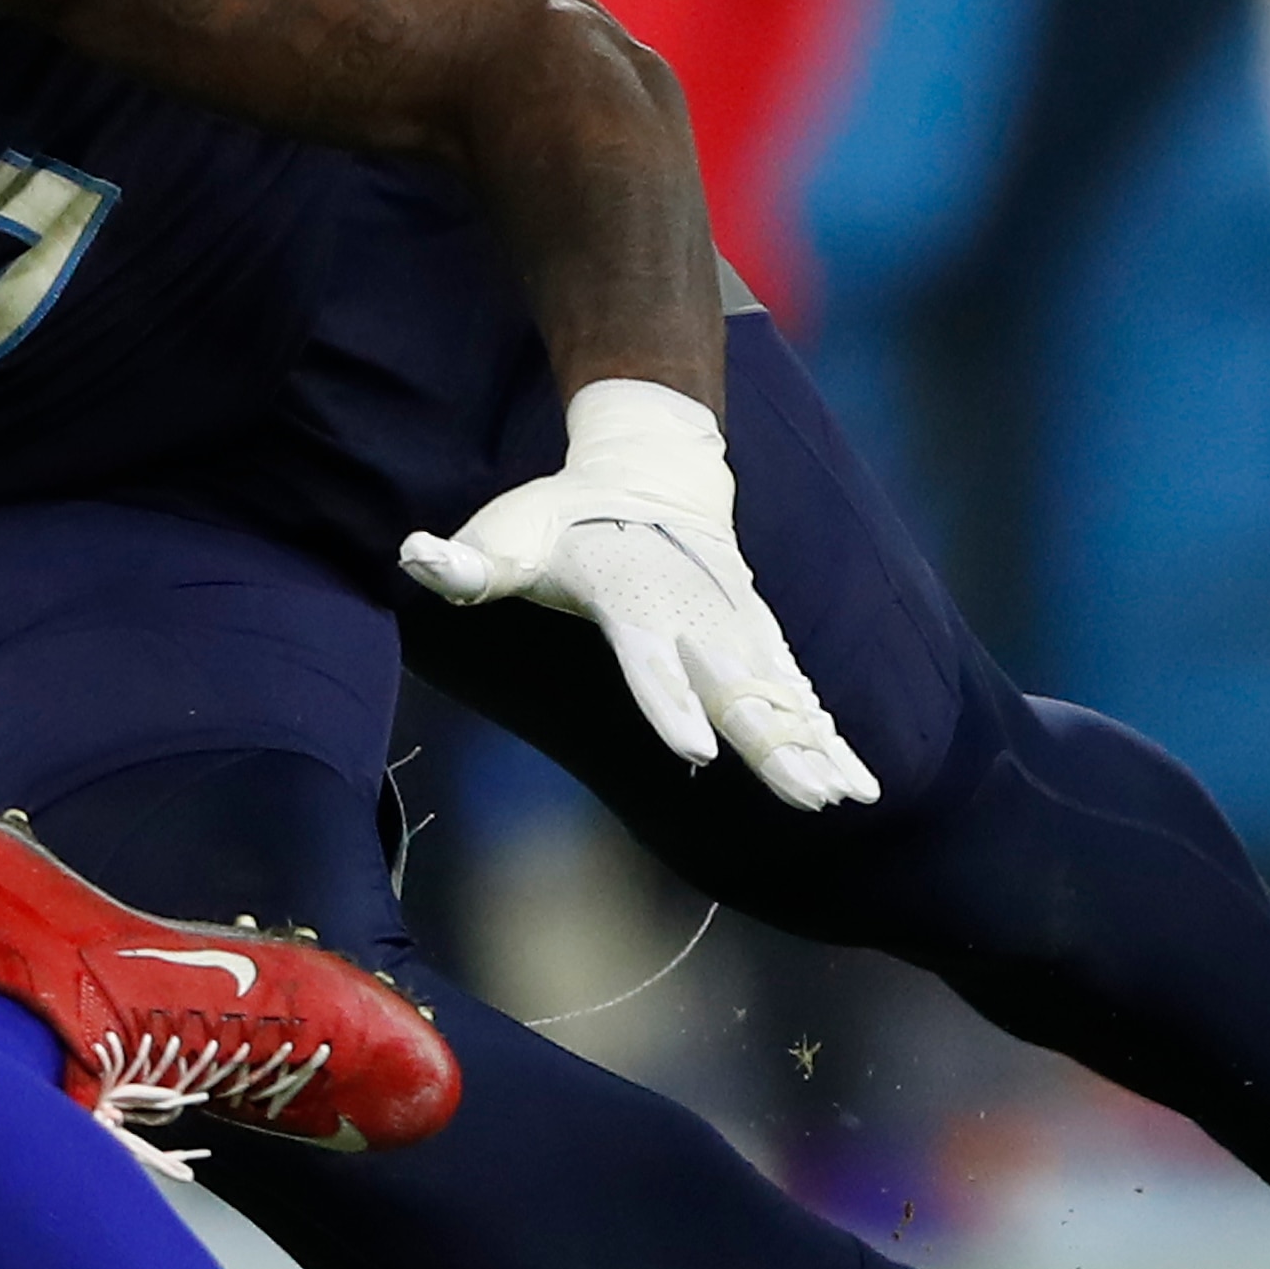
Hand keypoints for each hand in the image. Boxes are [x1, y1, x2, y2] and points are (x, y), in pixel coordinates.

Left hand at [399, 379, 878, 812]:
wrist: (650, 474)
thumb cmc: (563, 516)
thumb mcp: (508, 530)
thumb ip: (466, 559)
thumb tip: (413, 555)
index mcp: (631, 600)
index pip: (649, 661)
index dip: (670, 704)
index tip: (695, 749)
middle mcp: (692, 619)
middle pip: (734, 691)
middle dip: (770, 745)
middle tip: (805, 794)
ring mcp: (732, 627)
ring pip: (777, 696)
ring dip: (813, 746)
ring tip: (846, 794)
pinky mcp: (756, 635)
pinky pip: (796, 689)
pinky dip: (828, 731)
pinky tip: (856, 779)